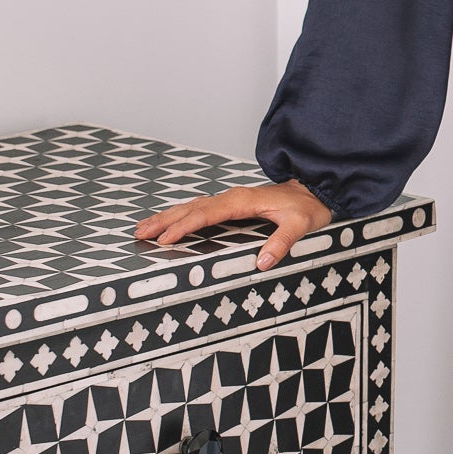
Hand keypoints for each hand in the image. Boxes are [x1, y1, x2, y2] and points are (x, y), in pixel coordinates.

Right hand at [133, 178, 333, 271]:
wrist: (313, 191)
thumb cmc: (306, 207)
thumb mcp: (300, 225)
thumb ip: (281, 242)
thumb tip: (262, 262)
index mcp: (242, 201)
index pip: (206, 214)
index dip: (184, 227)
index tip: (165, 239)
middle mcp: (231, 198)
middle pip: (190, 208)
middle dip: (163, 221)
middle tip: (139, 234)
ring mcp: (229, 201)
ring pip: (191, 207)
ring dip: (167, 217)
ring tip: (143, 228)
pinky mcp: (230, 206)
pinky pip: (199, 210)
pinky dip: (180, 216)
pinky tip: (170, 224)